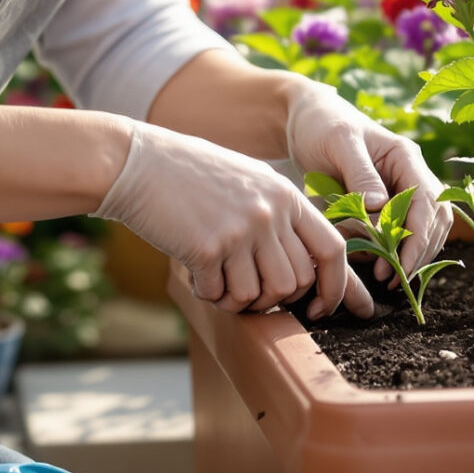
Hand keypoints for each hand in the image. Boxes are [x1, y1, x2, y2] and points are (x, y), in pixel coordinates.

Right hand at [91, 120, 371, 319]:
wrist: (139, 164)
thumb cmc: (192, 175)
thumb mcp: (250, 182)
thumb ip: (279, 217)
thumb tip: (302, 271)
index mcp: (286, 195)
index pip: (331, 249)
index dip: (335, 287)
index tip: (321, 309)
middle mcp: (270, 213)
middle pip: (296, 282)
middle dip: (275, 300)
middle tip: (247, 290)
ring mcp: (241, 231)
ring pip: (261, 296)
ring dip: (240, 300)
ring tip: (218, 280)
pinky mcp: (208, 249)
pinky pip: (221, 295)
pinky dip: (208, 293)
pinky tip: (195, 272)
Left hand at [284, 81, 451, 280]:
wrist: (306, 120)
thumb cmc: (322, 125)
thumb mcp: (339, 143)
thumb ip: (361, 174)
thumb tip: (381, 207)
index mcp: (405, 157)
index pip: (428, 203)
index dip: (419, 238)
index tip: (400, 266)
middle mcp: (411, 174)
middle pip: (433, 221)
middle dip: (417, 252)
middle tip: (389, 279)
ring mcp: (401, 189)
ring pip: (424, 230)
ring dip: (410, 255)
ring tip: (383, 276)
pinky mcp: (386, 203)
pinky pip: (401, 232)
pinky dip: (393, 250)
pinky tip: (373, 262)